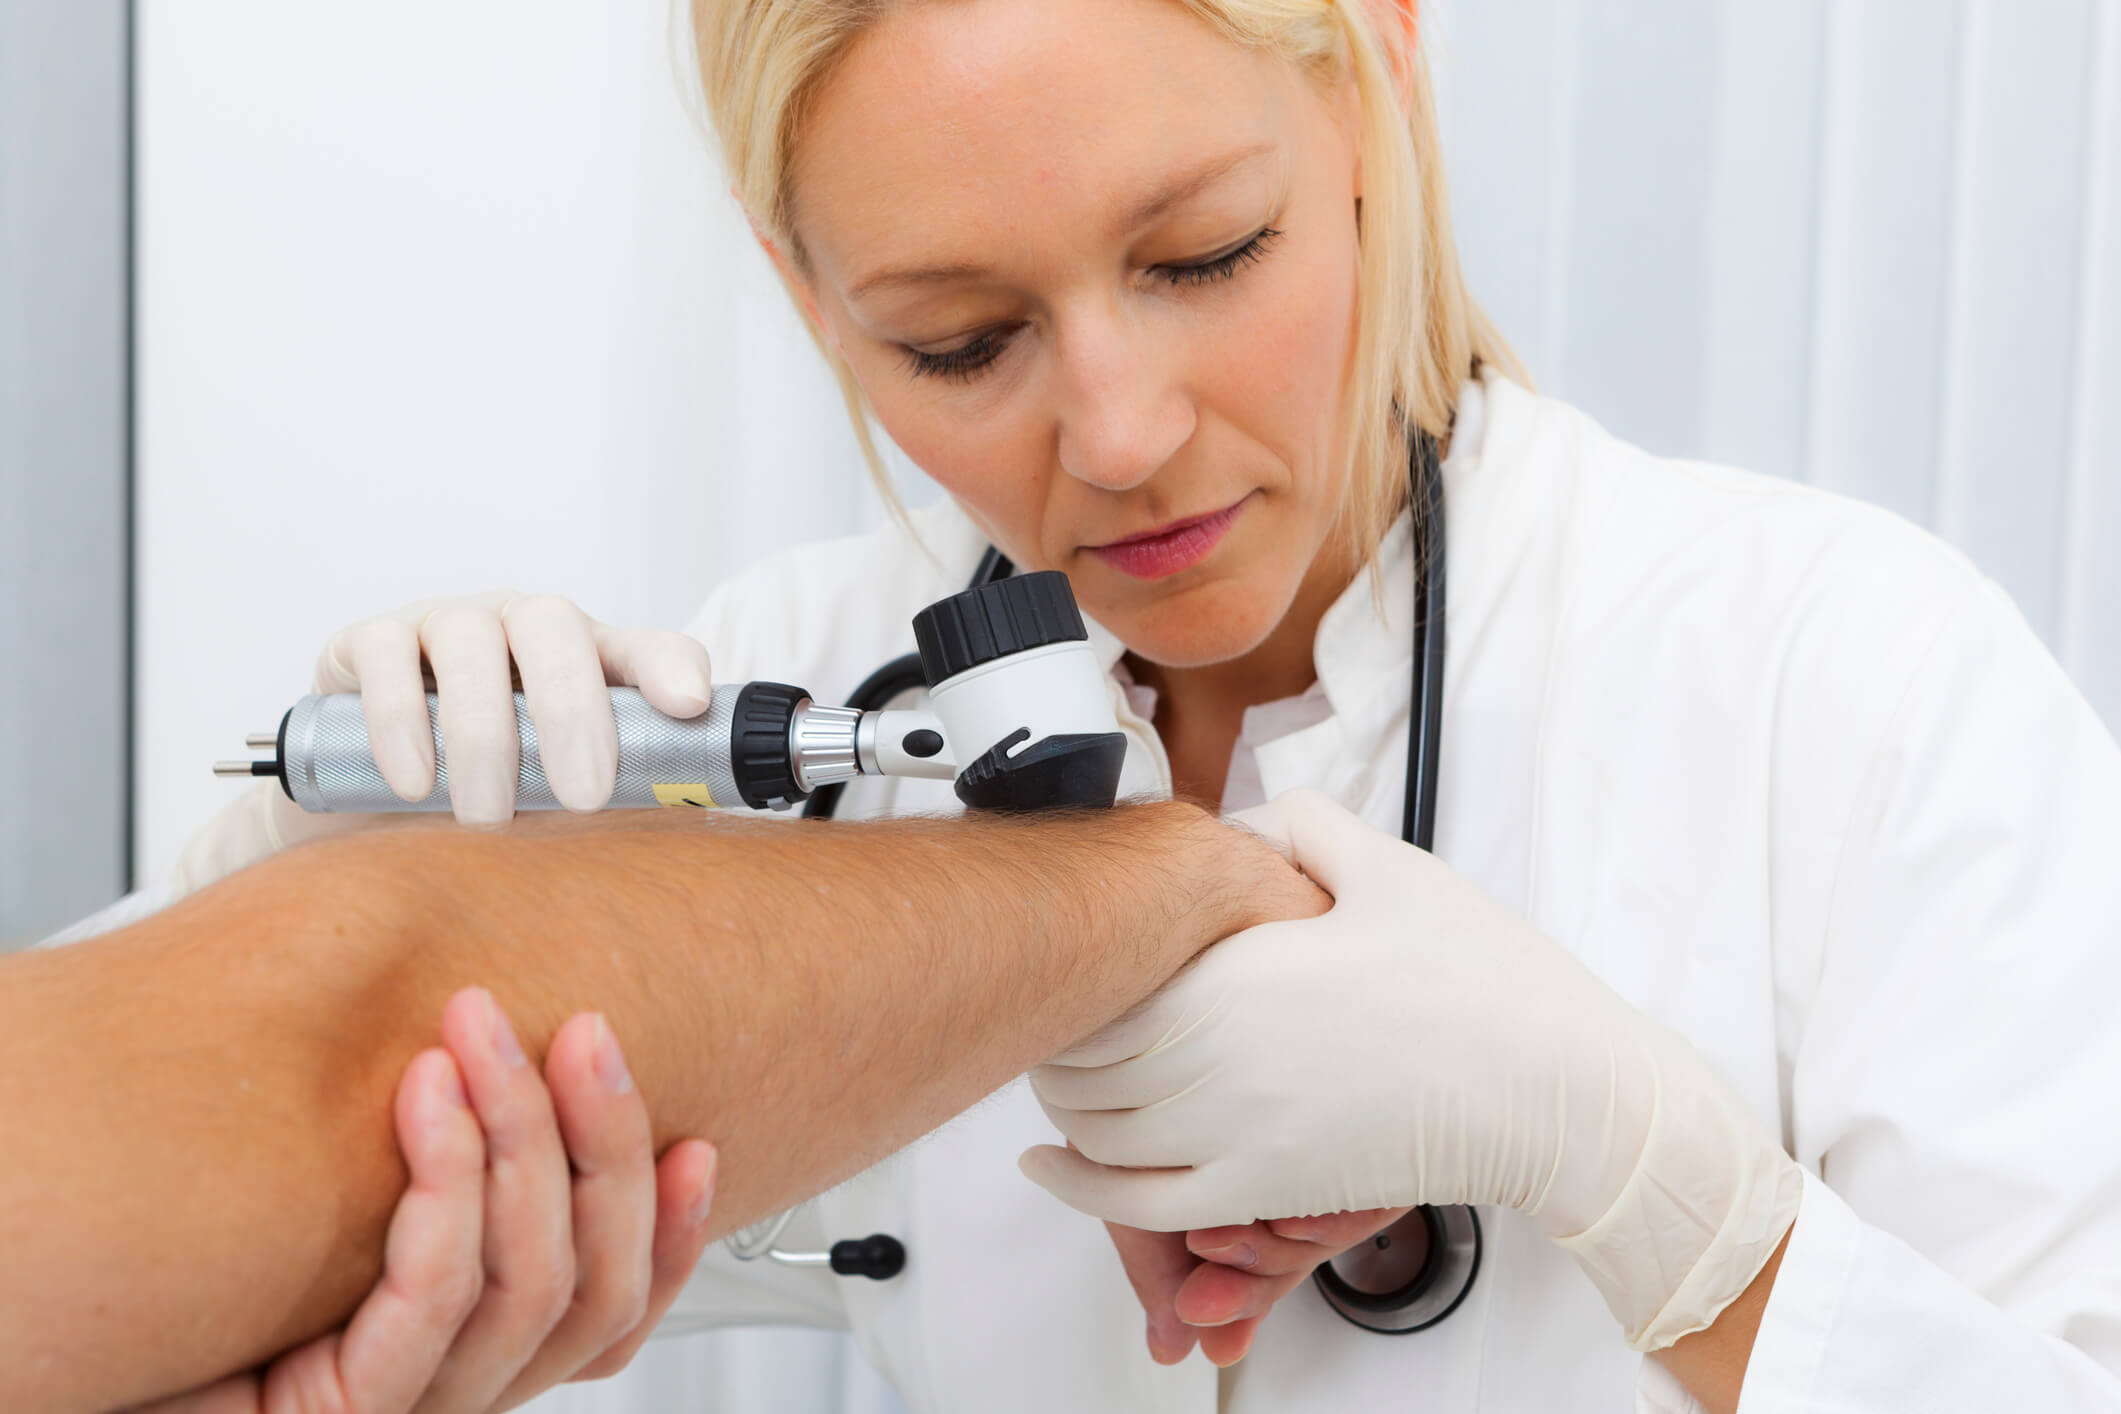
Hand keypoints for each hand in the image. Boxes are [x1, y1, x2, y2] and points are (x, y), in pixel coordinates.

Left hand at [131, 990, 718, 1412]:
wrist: (70, 1348)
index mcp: (479, 1355)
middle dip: (608, 1142)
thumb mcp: (349, 1213)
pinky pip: (431, 1299)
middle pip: (594, 1288)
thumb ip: (436, 1171)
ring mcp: (408, 1409)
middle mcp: (457, 1391)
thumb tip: (493, 1052)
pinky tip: (428, 1098)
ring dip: (524, 1135)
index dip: (672, 1229)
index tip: (693, 1137)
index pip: (617, 1311)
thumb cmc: (203, 1292)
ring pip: (529, 1284)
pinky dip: (448, 1185)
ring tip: (481, 1031)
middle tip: (583, 1031)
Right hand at [171, 592, 714, 897]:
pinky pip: (384, 656)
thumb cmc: (489, 794)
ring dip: (483, 734)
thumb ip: (616, 800)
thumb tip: (673, 849)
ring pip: (468, 642)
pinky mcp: (366, 641)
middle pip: (554, 628)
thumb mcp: (558, 798)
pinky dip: (398, 720)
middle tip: (583, 798)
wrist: (367, 808)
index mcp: (584, 656)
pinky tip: (413, 782)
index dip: (669, 667)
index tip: (687, 708)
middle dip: (573, 711)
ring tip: (487, 819)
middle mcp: (517, 624)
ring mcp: (441, 622)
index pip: (641, 645)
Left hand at [1024, 788, 1801, 1351]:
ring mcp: (1237, 1137)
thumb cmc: (1484, 983)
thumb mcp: (1390, 868)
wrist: (1558, 1092)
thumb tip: (1236, 819)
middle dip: (1058, 1032)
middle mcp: (1219, 1061)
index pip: (1100, 975)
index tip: (1075, 946)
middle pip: (1082, 1056)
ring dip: (1063, 1103)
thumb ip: (1300, 826)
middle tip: (1063, 1006)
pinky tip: (1050, 1168)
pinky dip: (1080, 1191)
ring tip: (1062, 1072)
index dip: (1072, 963)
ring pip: (1098, 1132)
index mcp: (1238, 973)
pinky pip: (1141, 1207)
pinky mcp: (1265, 1192)